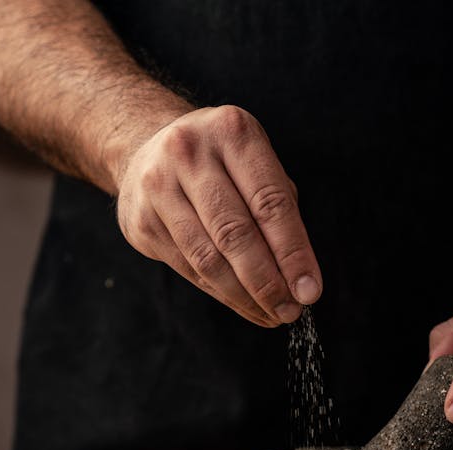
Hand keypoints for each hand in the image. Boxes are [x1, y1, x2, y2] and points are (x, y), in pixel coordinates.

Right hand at [115, 105, 321, 326]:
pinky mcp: (142, 222)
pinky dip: (221, 294)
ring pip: (209, 259)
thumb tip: (300, 278)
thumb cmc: (217, 162)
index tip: (309, 291)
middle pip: (236, 234)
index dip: (293, 252)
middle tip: (290, 311)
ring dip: (244, 296)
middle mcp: (190, 153)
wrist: (145, 149)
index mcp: (231, 132)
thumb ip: (277, 208)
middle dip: (268, 282)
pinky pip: (189, 269)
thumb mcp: (252, 162)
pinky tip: (244, 305)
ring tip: (271, 314)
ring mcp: (159, 187)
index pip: (270, 203)